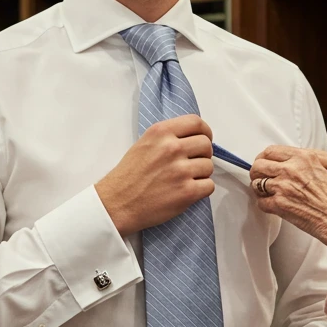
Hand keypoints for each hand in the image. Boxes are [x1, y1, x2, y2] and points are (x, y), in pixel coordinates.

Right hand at [95, 114, 214, 236]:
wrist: (117, 204)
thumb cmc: (129, 176)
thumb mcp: (144, 144)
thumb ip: (168, 137)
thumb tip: (193, 138)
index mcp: (160, 133)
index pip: (196, 122)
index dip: (204, 132)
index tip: (204, 139)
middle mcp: (171, 148)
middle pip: (206, 144)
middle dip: (203, 154)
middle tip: (192, 163)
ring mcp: (180, 170)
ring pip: (209, 166)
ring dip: (201, 174)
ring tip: (184, 179)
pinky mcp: (187, 192)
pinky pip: (209, 185)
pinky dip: (201, 189)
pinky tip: (187, 190)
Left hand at [250, 145, 326, 264]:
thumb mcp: (326, 167)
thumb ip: (305, 161)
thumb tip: (290, 161)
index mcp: (303, 158)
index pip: (271, 151)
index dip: (265, 158)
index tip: (265, 163)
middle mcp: (291, 170)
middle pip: (259, 166)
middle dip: (257, 172)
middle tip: (260, 178)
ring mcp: (283, 188)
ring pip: (256, 184)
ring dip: (260, 189)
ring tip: (267, 193)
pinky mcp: (280, 205)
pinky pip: (261, 202)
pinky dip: (265, 204)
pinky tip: (273, 205)